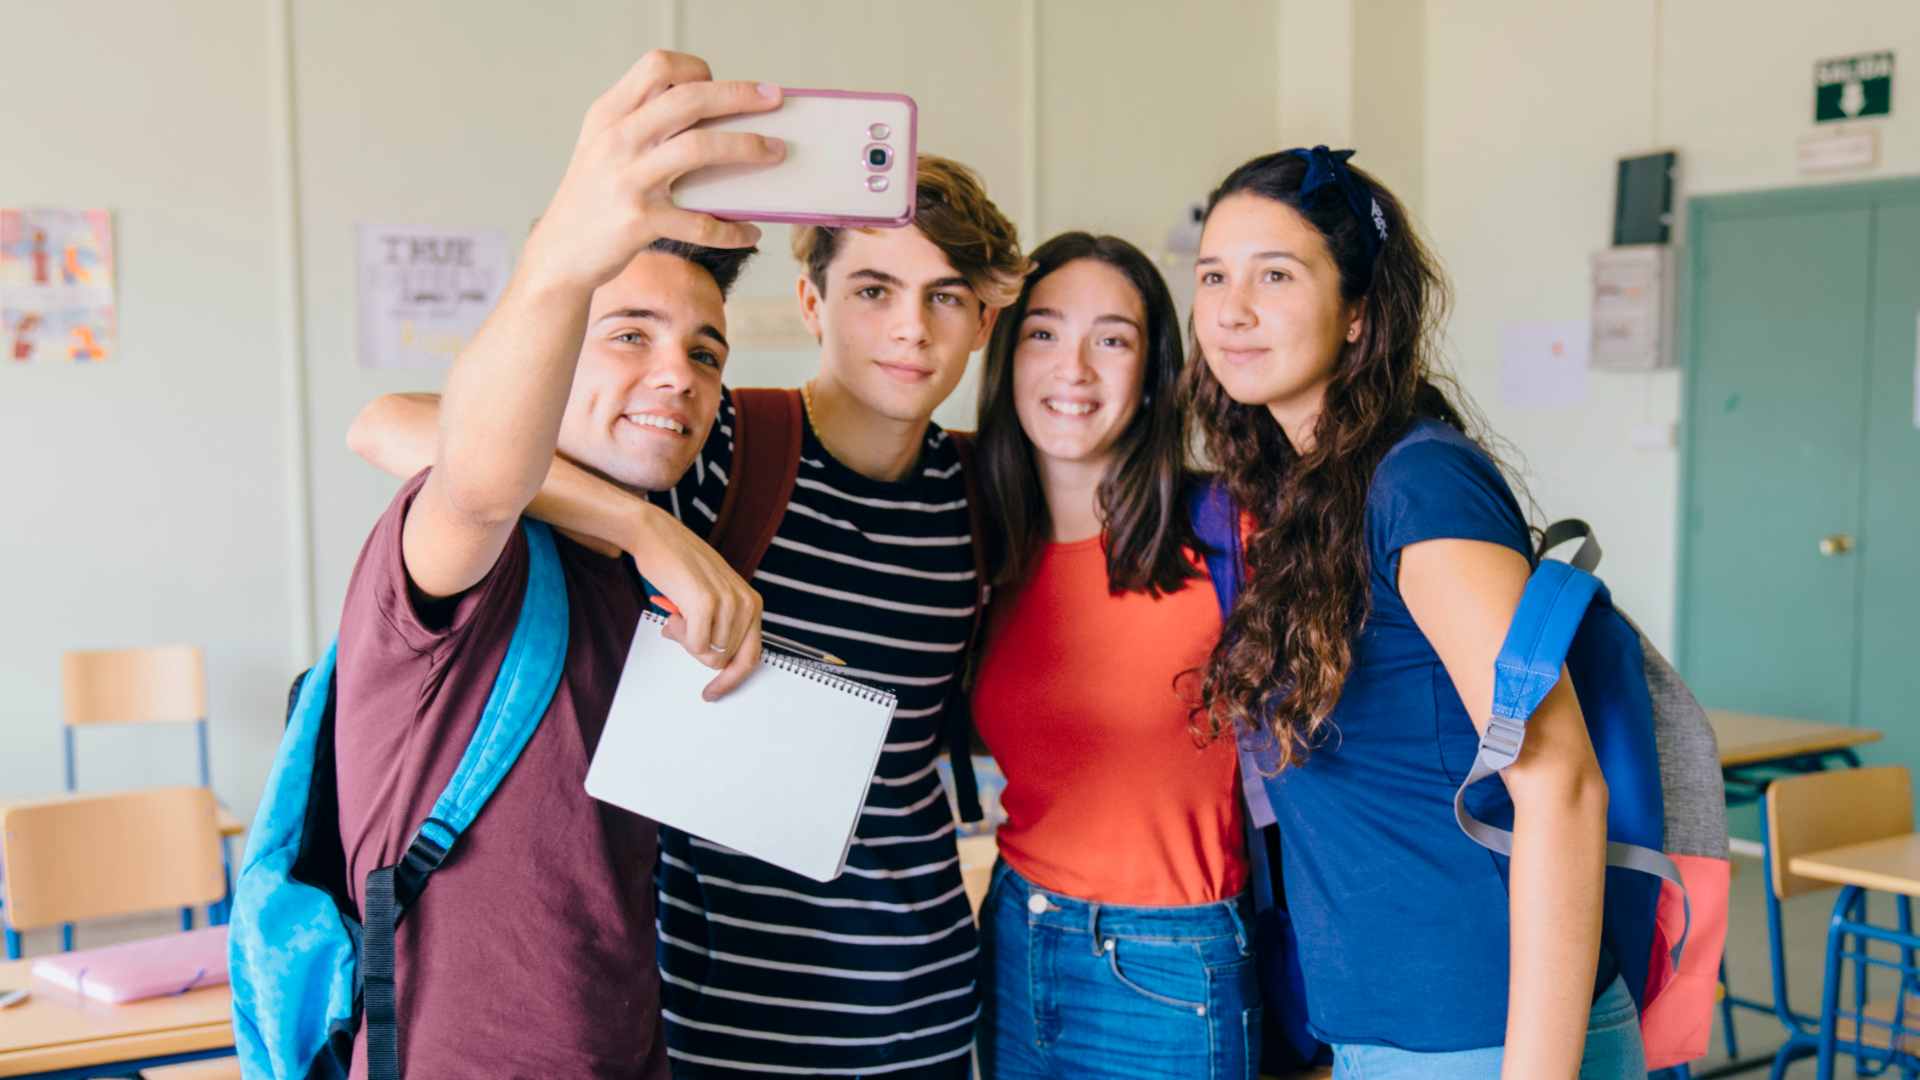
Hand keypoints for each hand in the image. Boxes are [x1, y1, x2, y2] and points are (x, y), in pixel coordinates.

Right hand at [521, 51, 784, 292]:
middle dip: (739, 96)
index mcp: (609, 115)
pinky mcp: (639, 221)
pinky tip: (748, 232)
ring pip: (700, 148)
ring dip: (748, 147)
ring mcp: (627, 180)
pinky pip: (700, 222)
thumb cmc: (591, 201)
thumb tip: (709, 113)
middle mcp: (616, 140)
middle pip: (689, 99)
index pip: (657, 66)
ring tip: (775, 152)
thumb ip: (642, 124)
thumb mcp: (603, 149)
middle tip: (773, 99)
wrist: (559, 255)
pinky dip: (731, 229)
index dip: (696, 68)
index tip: (720, 82)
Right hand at [627, 501, 764, 699]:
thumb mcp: (711, 594)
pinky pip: (695, 646)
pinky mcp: (706, 604)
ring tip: (679, 614)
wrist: (656, 535)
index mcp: (752, 602)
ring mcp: (728, 603)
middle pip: (726, 660)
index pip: (751, 656)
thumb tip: (710, 659)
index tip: (714, 691)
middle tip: (681, 630)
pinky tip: (674, 613)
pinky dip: (680, 635)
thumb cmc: (679, 563)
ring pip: (710, 656)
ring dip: (687, 641)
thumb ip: (717, 625)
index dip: (732, 679)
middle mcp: (745, 603)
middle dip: (698, 653)